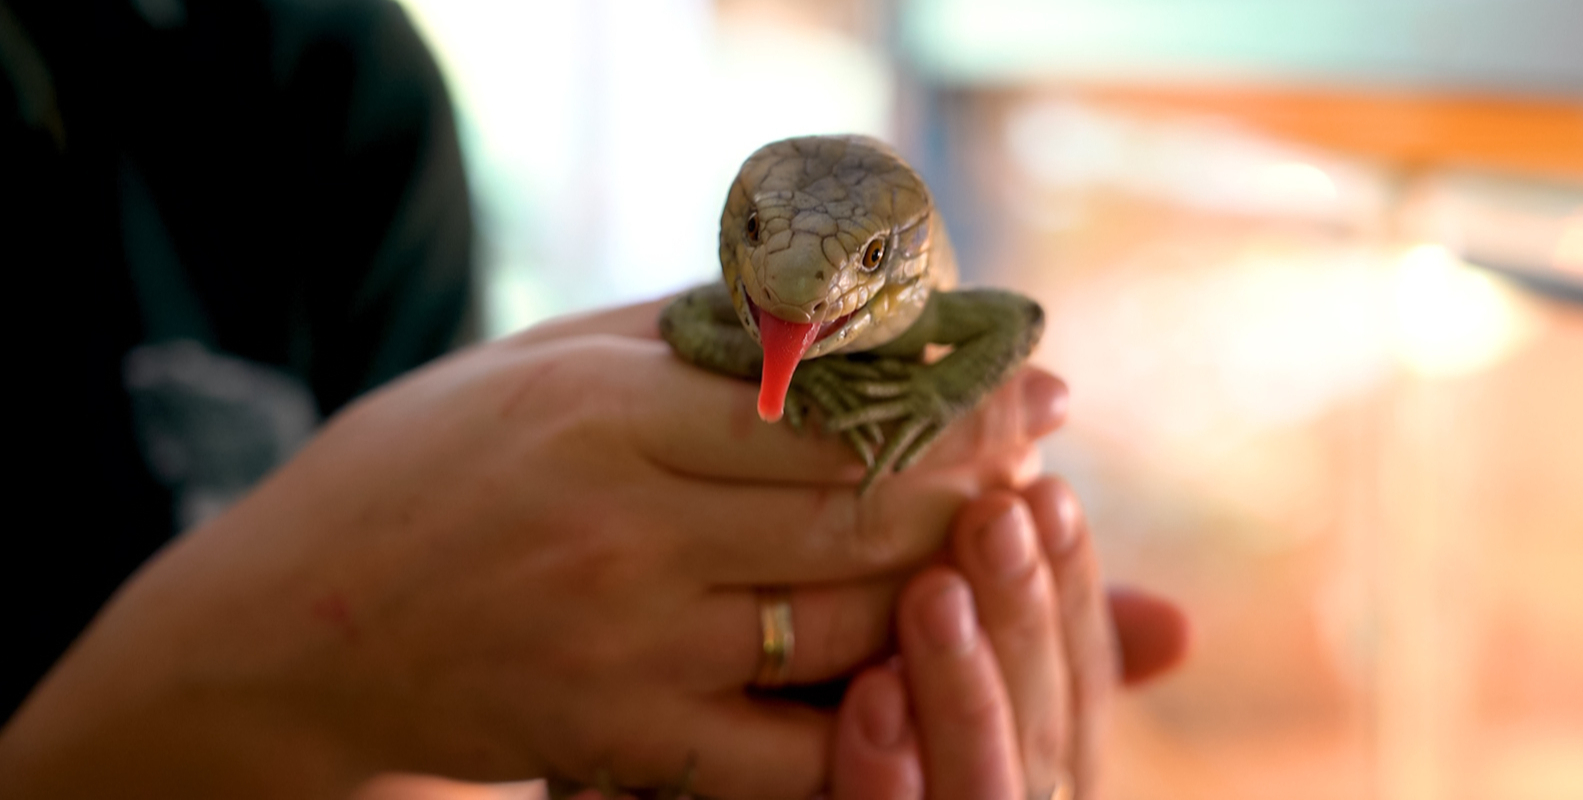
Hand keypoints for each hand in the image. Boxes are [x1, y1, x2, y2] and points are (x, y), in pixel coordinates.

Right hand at [0, 298, 1067, 799]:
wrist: (296, 619)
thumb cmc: (429, 463)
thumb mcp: (545, 359)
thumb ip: (692, 337)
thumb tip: (844, 315)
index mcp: (611, 415)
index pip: (835, 412)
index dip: (958, 408)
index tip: (1038, 396)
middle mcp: (626, 532)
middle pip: (862, 520)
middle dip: (975, 496)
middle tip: (1038, 474)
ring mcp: (624, 648)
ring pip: (845, 631)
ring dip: (941, 596)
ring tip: (998, 559)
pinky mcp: (613, 738)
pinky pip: (785, 751)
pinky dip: (871, 720)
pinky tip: (921, 676)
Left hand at [834, 479, 1186, 799]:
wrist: (727, 778)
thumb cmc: (829, 732)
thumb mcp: (940, 678)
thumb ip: (1025, 640)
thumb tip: (1178, 622)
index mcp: (1037, 769)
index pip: (1081, 682)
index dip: (1073, 590)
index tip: (1048, 488)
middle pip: (1042, 732)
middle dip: (1024, 620)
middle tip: (996, 512)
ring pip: (983, 789)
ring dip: (963, 688)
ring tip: (934, 589)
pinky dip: (885, 778)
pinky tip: (869, 696)